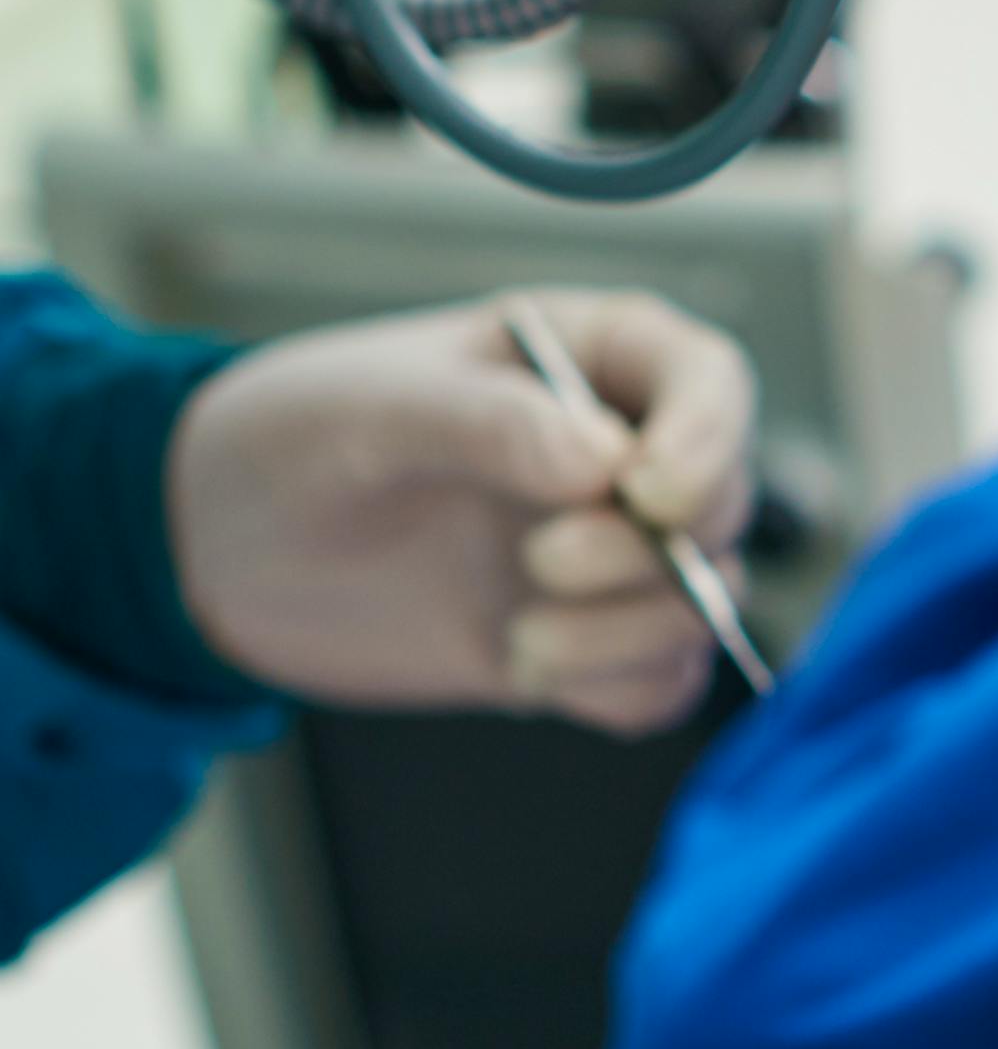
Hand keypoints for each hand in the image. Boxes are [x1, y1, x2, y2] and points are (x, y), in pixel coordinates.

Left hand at [166, 294, 755, 729]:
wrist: (223, 551)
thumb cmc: (293, 440)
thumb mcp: (368, 409)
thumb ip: (486, 423)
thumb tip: (604, 464)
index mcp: (592, 360)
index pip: (712, 382)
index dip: (707, 439)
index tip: (641, 491)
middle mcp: (624, 453)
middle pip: (723, 501)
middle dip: (653, 549)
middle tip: (546, 561)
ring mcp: (611, 552)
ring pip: (707, 598)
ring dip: (634, 633)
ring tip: (522, 640)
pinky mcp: (587, 639)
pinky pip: (661, 679)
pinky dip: (617, 688)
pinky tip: (526, 671)